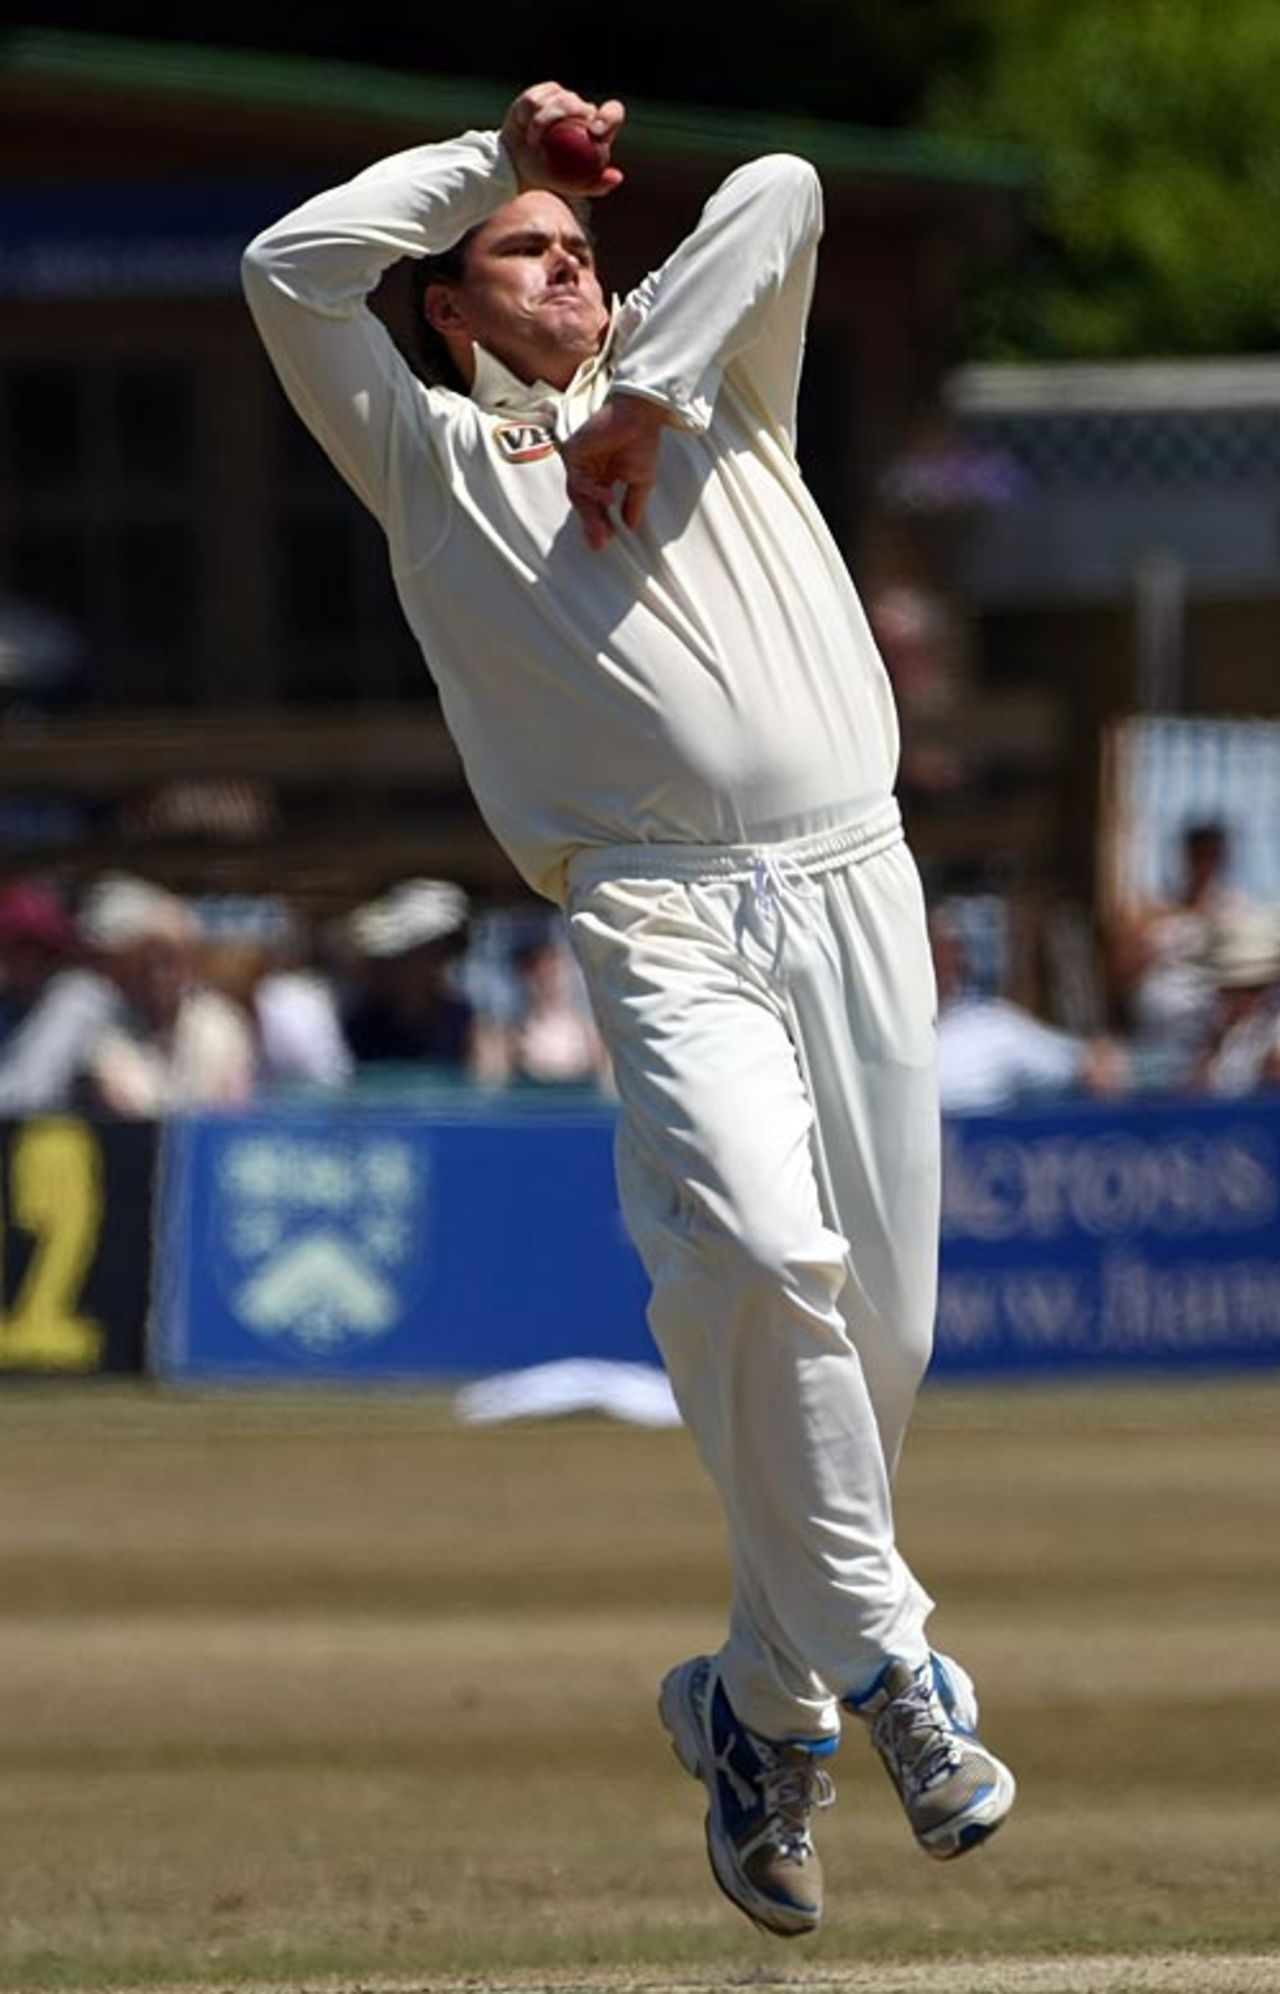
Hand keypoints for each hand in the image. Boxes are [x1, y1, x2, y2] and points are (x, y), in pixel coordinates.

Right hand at [502, 82, 625, 197]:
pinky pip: (533, 98)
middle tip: (542, 138)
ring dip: (539, 121)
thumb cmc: (552, 179)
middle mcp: (581, 110)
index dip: (607, 117)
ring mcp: (561, 99)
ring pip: (553, 98)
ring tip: (532, 141)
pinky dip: (526, 114)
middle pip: (575, 103)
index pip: (612, 113)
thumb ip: (598, 185)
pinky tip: (523, 126)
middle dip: (558, 117)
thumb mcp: (576, 187)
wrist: (521, 169)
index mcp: (597, 128)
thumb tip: (617, 177)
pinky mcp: (541, 94)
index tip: (595, 132)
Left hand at [561, 395, 669, 550]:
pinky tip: (608, 498)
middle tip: (599, 543)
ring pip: (578, 495)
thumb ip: (634, 503)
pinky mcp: (573, 452)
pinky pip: (578, 479)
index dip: (599, 524)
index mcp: (603, 476)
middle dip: (592, 524)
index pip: (595, 506)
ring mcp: (579, 461)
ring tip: (603, 530)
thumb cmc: (642, 442)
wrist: (639, 417)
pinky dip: (593, 491)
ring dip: (590, 514)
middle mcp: (589, 470)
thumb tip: (631, 527)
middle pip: (584, 503)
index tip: (605, 542)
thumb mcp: (641, 481)